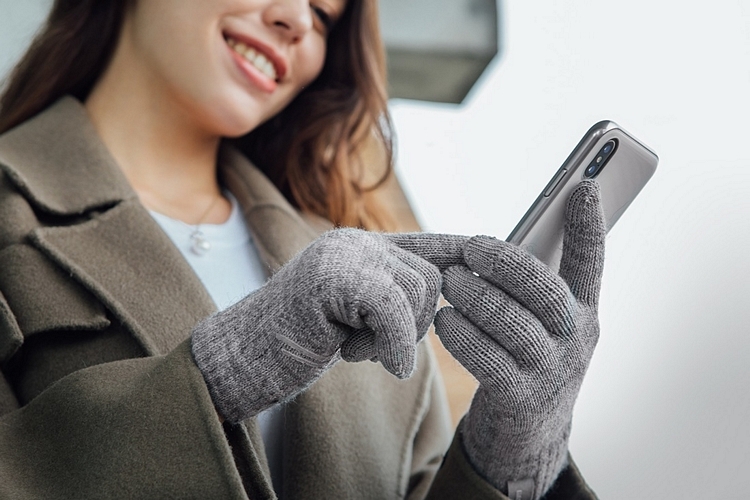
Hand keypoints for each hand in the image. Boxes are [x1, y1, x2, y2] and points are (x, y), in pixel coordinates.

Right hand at [191, 228, 460, 423]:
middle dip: (415, 324)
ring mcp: (342, 255)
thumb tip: (445, 286)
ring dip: (394, 336)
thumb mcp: (353, 316)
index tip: (498, 257)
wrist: (243, 357)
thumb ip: (389, 297)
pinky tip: (379, 363)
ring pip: (416, 292)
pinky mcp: (330, 277)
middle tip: (373, 344)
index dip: (466, 252)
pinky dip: (393, 343)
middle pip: (430, 278)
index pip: (430, 243)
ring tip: (350, 343)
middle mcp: (355, 243)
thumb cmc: (298, 342)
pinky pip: (391, 308)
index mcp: (363, 249)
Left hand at [435, 180, 605, 498]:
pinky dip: (461, 334)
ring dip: (473, 296)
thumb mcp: (540, 323)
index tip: (584, 187)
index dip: (588, 225)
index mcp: (583, 312)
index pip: (592, 263)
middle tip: (470, 249)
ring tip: (448, 282)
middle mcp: (577, 340)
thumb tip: (490, 245)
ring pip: (511, 322)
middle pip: (544, 289)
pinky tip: (444, 321)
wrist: (527, 432)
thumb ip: (528, 287)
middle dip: (504, 263)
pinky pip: (488, 358)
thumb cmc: (526, 359)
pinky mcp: (522, 400)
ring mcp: (553, 372)